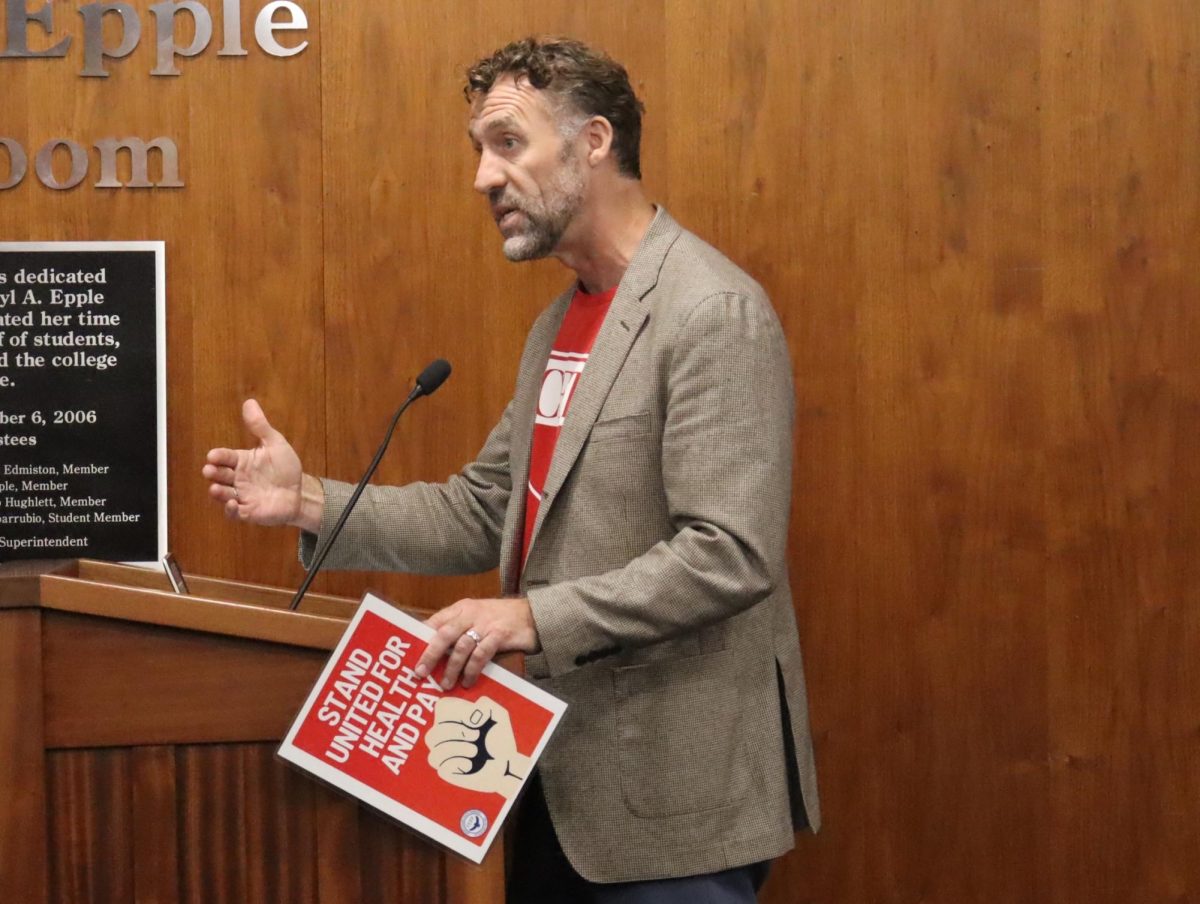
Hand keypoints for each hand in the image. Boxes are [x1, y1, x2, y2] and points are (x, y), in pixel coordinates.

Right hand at [202, 399, 320, 529]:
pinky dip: (231, 510)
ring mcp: (242, 496)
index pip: (226, 457)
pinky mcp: (248, 512)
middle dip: (213, 473)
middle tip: (209, 470)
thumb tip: (249, 402)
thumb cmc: (285, 468)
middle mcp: (238, 478)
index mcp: (242, 461)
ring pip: (223, 494)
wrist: (300, 492)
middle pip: (220, 475)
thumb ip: (261, 426)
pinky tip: (233, 504)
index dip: (219, 456)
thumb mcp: (275, 444)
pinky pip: (235, 513)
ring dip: (218, 492)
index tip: (213, 455)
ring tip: (215, 488)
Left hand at [415, 597, 538, 689]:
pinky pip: (481, 654)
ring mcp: (486, 624)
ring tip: (446, 684)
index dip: (421, 637)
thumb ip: (458, 628)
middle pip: (444, 634)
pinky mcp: (500, 634)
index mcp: (462, 608)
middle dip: (430, 654)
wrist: (532, 614)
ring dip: (452, 668)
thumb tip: (435, 650)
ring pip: (462, 646)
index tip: (409, 654)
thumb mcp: (477, 616)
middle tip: (420, 672)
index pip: (436, 621)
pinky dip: (472, 669)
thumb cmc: (501, 618)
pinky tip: (468, 681)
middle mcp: (471, 613)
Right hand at [425, 696, 530, 798]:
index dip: (455, 710)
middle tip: (476, 735)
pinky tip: (470, 764)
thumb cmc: (500, 738)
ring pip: (434, 753)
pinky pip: (441, 768)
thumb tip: (471, 714)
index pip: (442, 707)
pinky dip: (456, 764)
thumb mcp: (499, 715)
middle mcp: (446, 735)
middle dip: (455, 732)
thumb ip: (486, 705)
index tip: (472, 719)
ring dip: (456, 749)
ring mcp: (446, 755)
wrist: (507, 763)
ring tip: (475, 751)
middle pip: (433, 734)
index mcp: (455, 717)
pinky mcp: (449, 771)